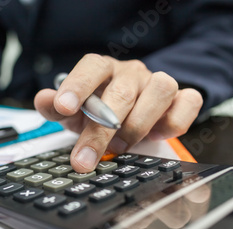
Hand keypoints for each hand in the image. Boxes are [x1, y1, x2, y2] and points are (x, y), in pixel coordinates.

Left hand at [34, 54, 202, 172]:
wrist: (128, 111)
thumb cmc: (98, 109)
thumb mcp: (73, 111)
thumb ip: (55, 107)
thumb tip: (44, 100)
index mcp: (102, 70)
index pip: (91, 66)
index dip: (77, 85)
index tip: (63, 107)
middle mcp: (131, 73)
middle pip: (121, 92)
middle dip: (100, 131)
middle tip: (84, 158)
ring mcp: (157, 83)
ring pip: (160, 91)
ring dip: (137, 125)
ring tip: (119, 148)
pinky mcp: (181, 98)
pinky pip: (188, 102)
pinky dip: (174, 122)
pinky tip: (156, 136)